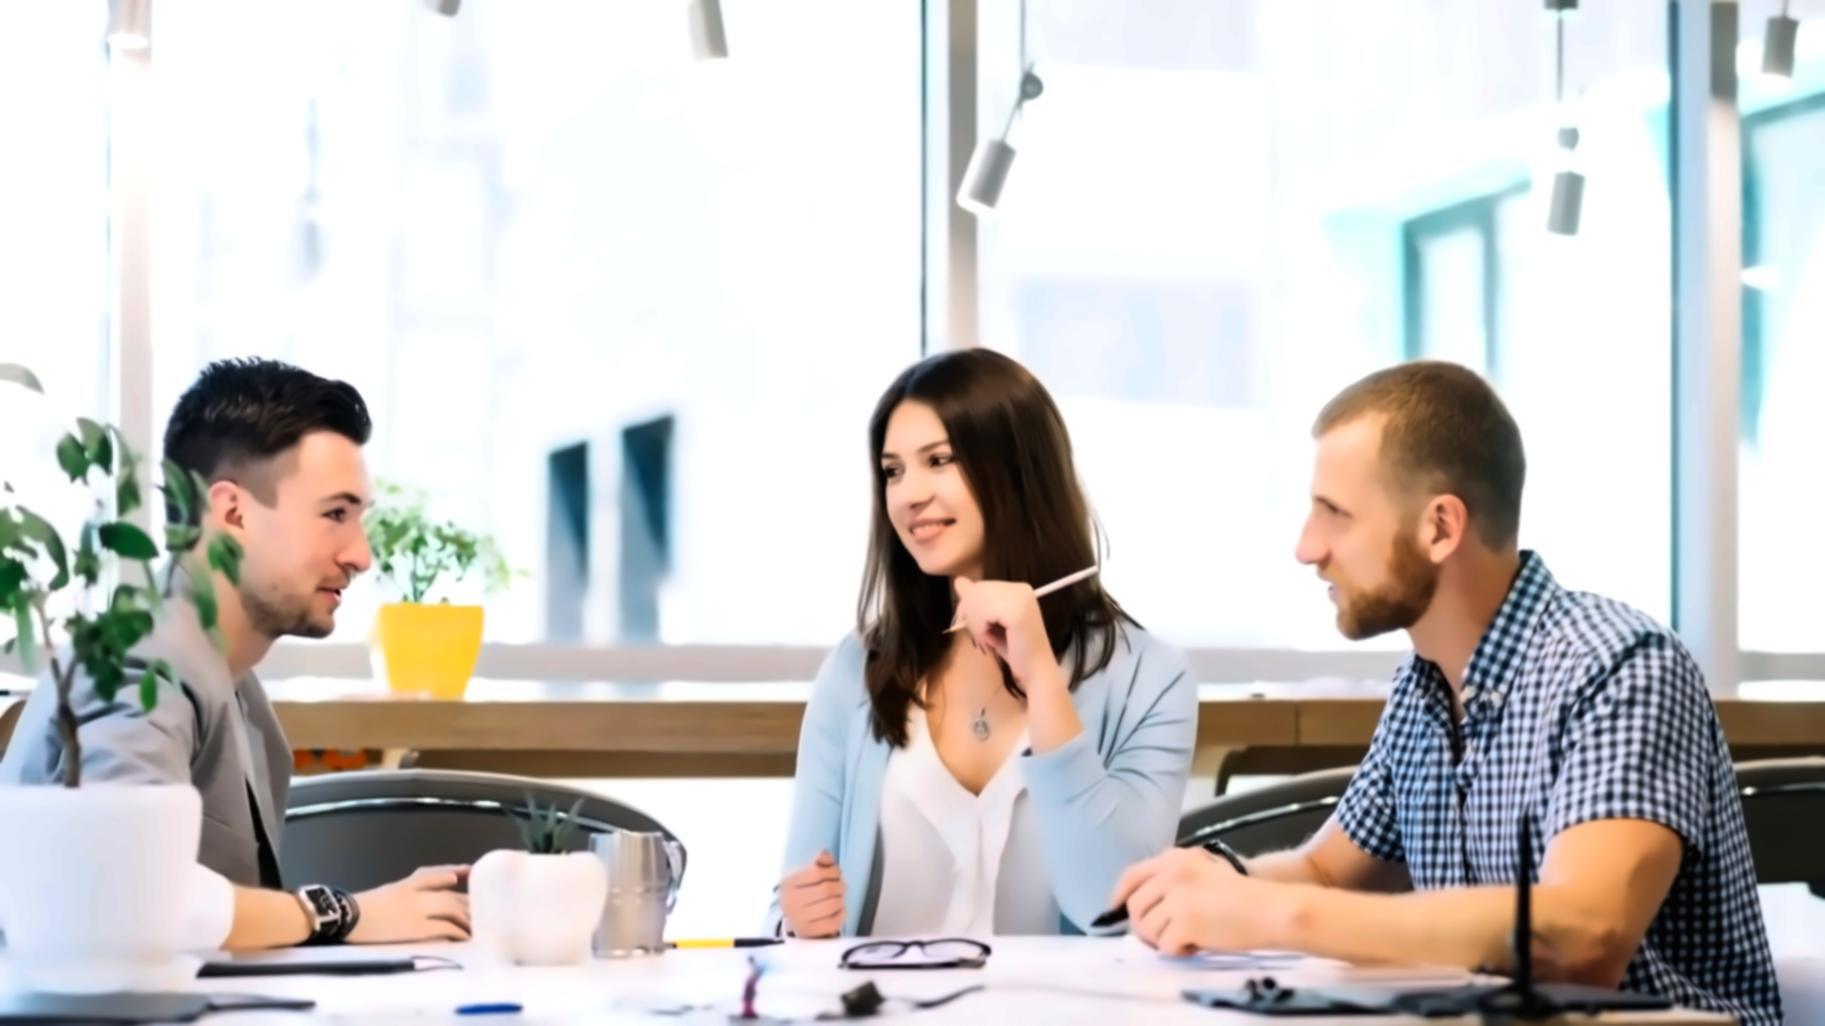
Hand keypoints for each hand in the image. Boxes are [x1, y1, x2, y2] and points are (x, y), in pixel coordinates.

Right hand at [347, 865, 470, 943]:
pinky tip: (465, 937)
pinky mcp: (418, 928)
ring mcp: (418, 909)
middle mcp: (415, 893)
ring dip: (466, 918)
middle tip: (481, 911)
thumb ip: (407, 890)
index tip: (467, 871)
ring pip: (452, 908)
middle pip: (449, 894)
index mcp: (405, 884)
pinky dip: (457, 932)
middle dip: (466, 903)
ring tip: (477, 927)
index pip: (433, 874)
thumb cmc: (360, 910)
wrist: (345, 918)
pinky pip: (445, 928)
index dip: (452, 872)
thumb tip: (437, 888)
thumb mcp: (385, 893)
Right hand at [779, 850, 844, 937]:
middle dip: (840, 885)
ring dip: (841, 899)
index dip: (832, 871)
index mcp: (788, 884)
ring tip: (839, 898)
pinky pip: (834, 922)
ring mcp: (799, 920)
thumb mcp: (808, 876)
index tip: (836, 873)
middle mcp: (790, 902)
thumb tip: (825, 854)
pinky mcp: (809, 933)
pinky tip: (838, 910)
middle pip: (826, 889)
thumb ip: (819, 863)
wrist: (798, 922)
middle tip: (842, 886)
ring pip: (832, 905)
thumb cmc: (807, 893)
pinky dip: (841, 914)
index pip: (817, 872)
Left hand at [952, 577, 1057, 686]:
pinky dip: (981, 629)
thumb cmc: (1015, 651)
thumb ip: (977, 601)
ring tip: (989, 639)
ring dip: (976, 625)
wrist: (1035, 672)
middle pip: (977, 591)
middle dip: (972, 616)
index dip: (970, 607)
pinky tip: (992, 640)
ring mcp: (1021, 598)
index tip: (976, 627)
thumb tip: (958, 581)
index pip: (981, 586)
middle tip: (983, 637)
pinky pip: (983, 613)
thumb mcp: (991, 622)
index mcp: (1018, 589)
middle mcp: (1021, 588)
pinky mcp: (1017, 612)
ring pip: (977, 600)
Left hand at [1110, 848, 1262, 955]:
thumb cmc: (1243, 894)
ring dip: (1163, 941)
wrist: (1270, 909)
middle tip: (1165, 936)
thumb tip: (1141, 904)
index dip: (1119, 896)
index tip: (1117, 912)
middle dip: (1144, 928)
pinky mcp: (1184, 920)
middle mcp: (1171, 872)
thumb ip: (1173, 878)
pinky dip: (1179, 951)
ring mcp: (1176, 896)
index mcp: (1174, 857)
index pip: (1131, 875)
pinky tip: (1197, 945)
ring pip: (1147, 930)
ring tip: (1188, 938)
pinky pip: (1165, 946)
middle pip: (1135, 908)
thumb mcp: (1204, 869)